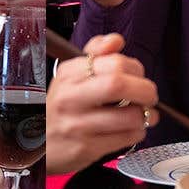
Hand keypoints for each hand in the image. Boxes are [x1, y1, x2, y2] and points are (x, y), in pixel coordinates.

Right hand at [41, 33, 157, 173]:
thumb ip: (94, 54)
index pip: (112, 62)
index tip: (137, 75)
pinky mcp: (87, 148)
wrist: (39, 144)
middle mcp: (70, 97)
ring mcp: (78, 124)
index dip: (135, 68)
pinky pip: (127, 138)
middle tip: (149, 95)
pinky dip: (138, 132)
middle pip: (119, 84)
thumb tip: (116, 40)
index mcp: (69, 74)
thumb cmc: (61, 108)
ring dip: (145, 115)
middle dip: (146, 89)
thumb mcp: (70, 77)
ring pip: (129, 115)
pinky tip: (131, 129)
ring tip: (142, 114)